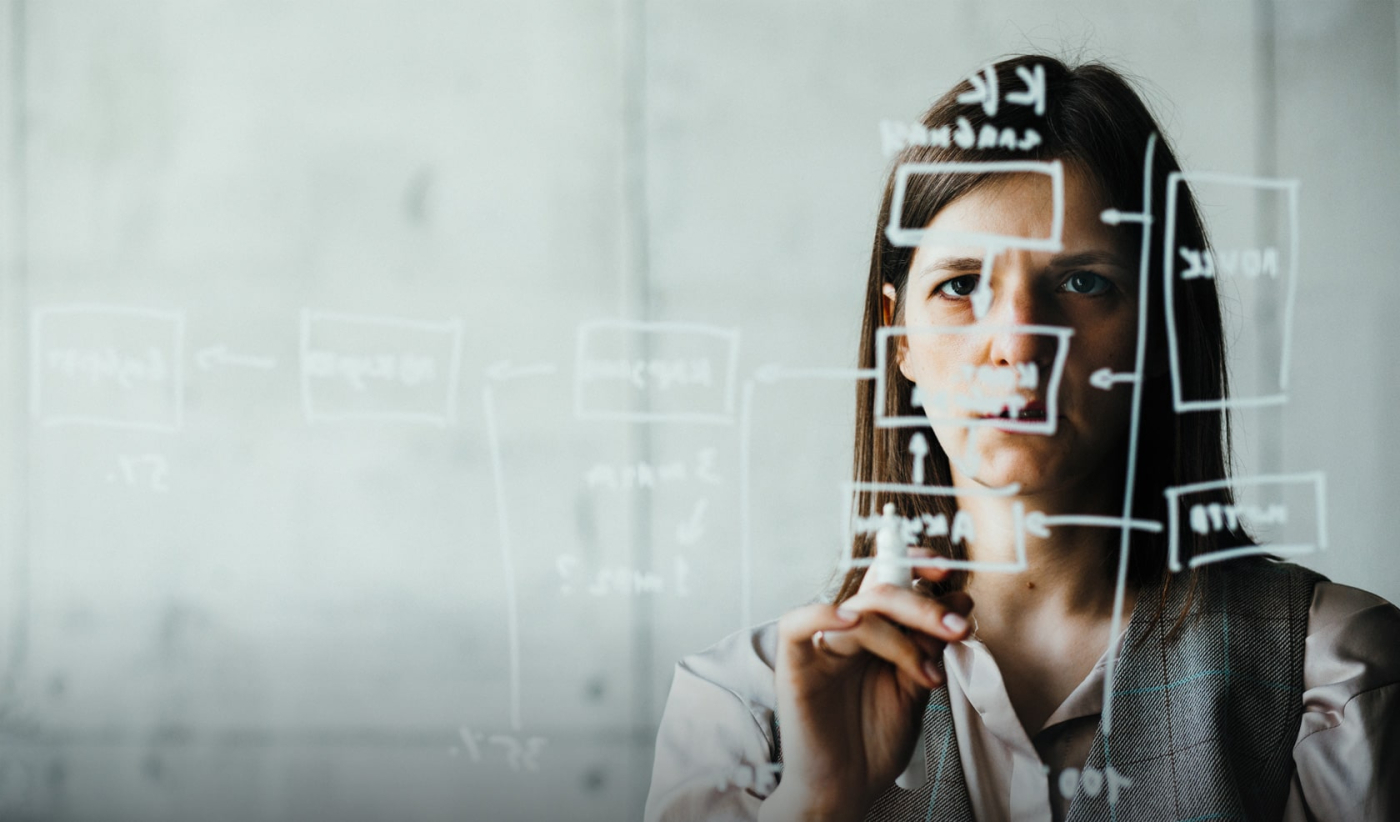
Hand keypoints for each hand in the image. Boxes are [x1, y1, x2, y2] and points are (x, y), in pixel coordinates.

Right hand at [760, 557, 972, 820]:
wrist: (846, 790)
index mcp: (874, 632)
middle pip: (880, 591)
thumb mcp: (916, 689)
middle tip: (958, 628)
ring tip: (929, 674)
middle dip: (924, 605)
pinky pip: (797, 624)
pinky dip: (822, 614)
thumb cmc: (874, 742)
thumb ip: (931, 648)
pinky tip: (852, 622)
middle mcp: (846, 632)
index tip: (951, 573)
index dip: (916, 564)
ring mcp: (820, 646)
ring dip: (903, 634)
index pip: (890, 579)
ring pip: (858, 611)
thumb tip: (961, 604)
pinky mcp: (794, 665)